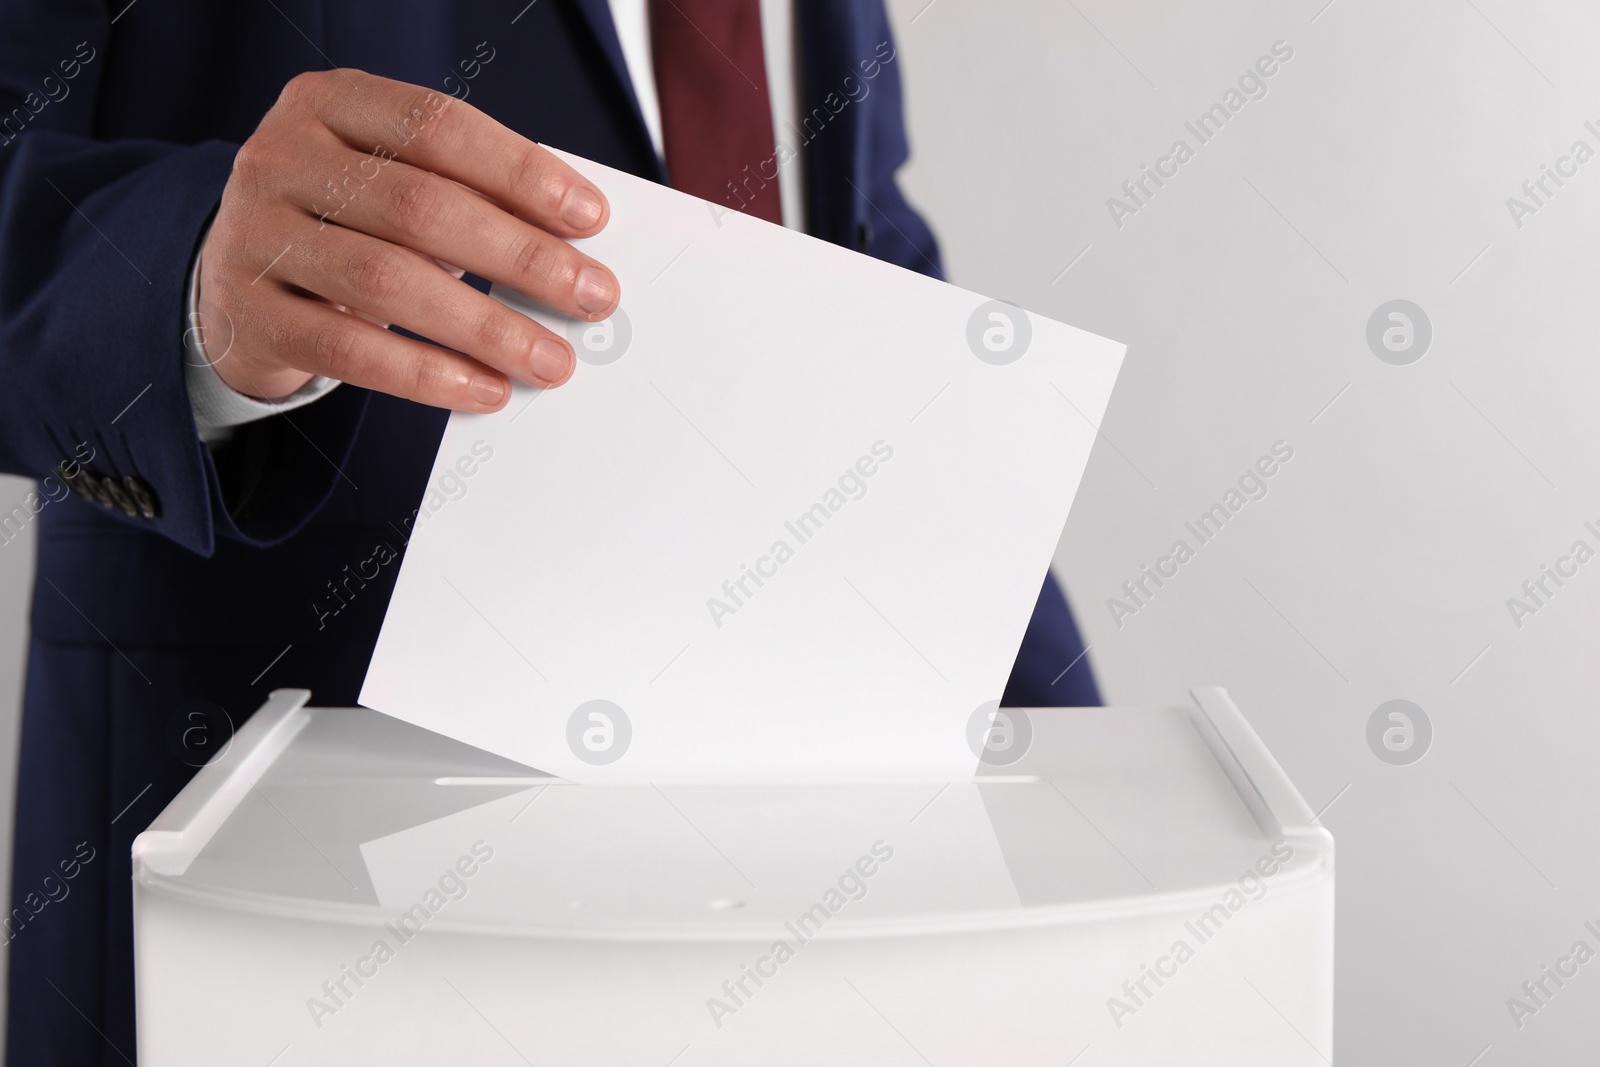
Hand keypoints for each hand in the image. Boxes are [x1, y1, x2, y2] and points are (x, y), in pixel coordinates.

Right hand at [195, 68, 619, 410]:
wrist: (237, 278)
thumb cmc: (347, 224)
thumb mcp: (393, 183)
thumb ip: (465, 196)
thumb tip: (574, 253)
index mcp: (329, 104)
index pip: (436, 125)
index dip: (520, 171)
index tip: (591, 217)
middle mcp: (281, 158)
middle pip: (420, 207)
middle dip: (522, 256)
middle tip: (591, 296)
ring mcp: (255, 236)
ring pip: (387, 282)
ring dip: (486, 327)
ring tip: (551, 360)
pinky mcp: (250, 315)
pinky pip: (350, 352)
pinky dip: (428, 375)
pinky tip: (485, 390)